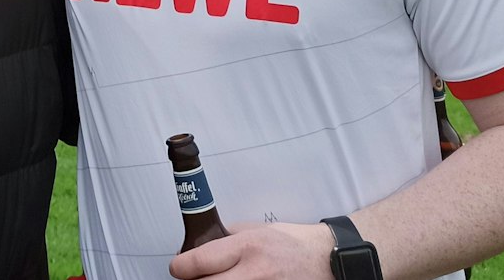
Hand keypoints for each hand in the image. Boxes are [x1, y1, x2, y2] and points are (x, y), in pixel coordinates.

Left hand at [168, 221, 333, 279]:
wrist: (325, 260)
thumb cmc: (293, 243)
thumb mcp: (256, 229)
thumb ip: (227, 238)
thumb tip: (201, 245)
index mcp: (247, 247)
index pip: (199, 261)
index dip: (180, 266)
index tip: (178, 266)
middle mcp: (254, 272)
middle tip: (192, 277)